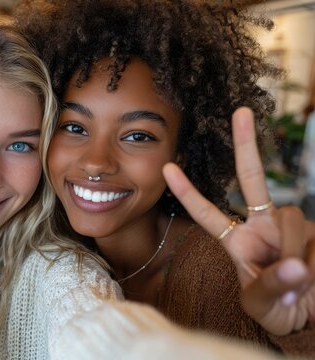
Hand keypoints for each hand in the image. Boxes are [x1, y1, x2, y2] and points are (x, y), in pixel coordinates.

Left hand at [163, 107, 314, 335]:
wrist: (310, 316)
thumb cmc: (279, 311)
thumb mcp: (263, 307)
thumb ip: (272, 288)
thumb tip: (296, 265)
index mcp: (238, 241)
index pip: (208, 214)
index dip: (189, 193)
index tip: (167, 168)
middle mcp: (263, 225)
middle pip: (252, 179)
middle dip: (245, 144)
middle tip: (240, 110)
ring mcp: (291, 224)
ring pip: (291, 220)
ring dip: (292, 252)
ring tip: (300, 281)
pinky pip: (313, 238)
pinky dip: (313, 262)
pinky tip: (313, 275)